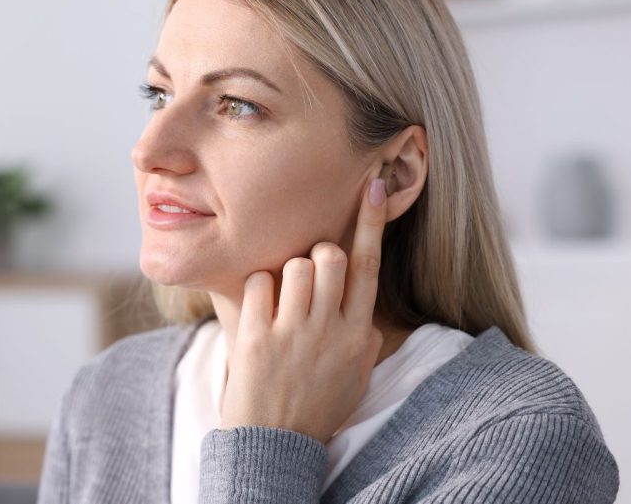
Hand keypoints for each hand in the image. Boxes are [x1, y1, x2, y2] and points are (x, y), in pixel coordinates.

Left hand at [219, 173, 388, 443]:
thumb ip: (364, 344)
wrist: (275, 446)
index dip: (372, 221)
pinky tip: (259, 309)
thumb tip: (368, 318)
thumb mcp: (354, 380)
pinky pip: (260, 284)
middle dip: (319, 253)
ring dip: (287, 272)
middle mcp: (329, 330)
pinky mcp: (256, 339)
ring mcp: (293, 333)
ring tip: (281, 299)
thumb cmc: (316, 410)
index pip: (370, 266)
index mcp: (357, 335)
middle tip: (308, 276)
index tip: (373, 184)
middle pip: (331, 257)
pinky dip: (258, 288)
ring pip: (296, 266)